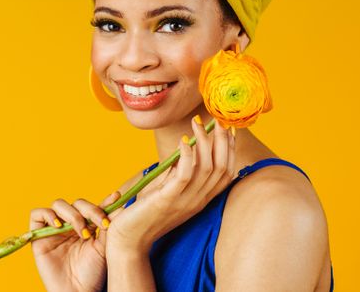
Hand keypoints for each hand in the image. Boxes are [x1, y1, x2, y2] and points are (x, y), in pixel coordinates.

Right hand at [29, 191, 119, 291]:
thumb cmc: (92, 273)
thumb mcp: (105, 246)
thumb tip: (118, 199)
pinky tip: (59, 226)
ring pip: (58, 204)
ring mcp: (54, 228)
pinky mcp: (38, 235)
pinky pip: (37, 214)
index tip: (116, 198)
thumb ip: (109, 223)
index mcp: (86, 225)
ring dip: (72, 214)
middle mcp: (69, 224)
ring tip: (81, 232)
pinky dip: (47, 215)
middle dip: (89, 210)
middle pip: (76, 203)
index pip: (91, 207)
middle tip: (100, 225)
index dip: (102, 202)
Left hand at [106, 116, 236, 253]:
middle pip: (221, 167)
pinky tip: (183, 141)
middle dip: (222, 141)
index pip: (226, 172)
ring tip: (197, 123)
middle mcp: (198, 201)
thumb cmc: (145, 212)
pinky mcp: (167, 200)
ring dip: (204, 141)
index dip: (230, 150)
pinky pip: (184, 175)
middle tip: (218, 119)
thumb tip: (185, 147)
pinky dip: (187, 156)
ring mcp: (184, 201)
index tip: (229, 128)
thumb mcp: (167, 190)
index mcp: (201, 199)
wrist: (128, 239)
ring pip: (206, 168)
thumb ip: (178, 173)